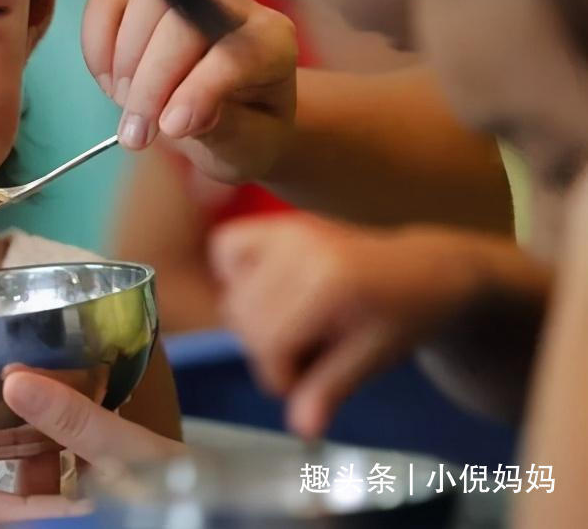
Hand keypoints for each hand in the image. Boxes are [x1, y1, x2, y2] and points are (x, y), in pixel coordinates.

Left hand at [0, 371, 183, 524]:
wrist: (228, 519)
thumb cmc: (190, 499)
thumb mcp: (134, 456)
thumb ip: (74, 421)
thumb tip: (14, 380)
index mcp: (40, 527)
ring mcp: (57, 526)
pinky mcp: (77, 520)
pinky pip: (31, 499)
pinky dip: (22, 467)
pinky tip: (34, 431)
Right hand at [82, 0, 296, 182]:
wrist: (233, 120)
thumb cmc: (247, 132)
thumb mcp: (247, 145)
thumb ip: (222, 129)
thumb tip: (174, 119)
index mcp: (271, 41)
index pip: (230, 52)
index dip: (196, 90)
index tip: (170, 130)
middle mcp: (231, 6)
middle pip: (181, 19)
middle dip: (150, 80)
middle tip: (136, 134)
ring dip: (123, 59)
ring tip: (127, 107)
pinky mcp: (142, 0)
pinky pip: (107, 0)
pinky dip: (97, 41)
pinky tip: (109, 81)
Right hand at [212, 215, 494, 437]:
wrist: (427, 271)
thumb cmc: (405, 317)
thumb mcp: (374, 359)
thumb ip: (331, 389)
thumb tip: (301, 430)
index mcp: (330, 283)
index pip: (270, 341)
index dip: (280, 376)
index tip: (305, 386)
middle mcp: (301, 248)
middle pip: (245, 319)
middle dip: (266, 352)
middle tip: (305, 358)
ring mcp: (286, 229)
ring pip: (232, 293)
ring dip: (251, 322)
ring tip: (292, 328)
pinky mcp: (277, 222)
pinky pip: (225, 249)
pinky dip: (234, 275)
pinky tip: (266, 292)